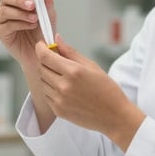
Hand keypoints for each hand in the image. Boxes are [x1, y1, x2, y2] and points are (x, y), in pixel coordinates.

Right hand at [0, 0, 56, 71]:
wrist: (41, 51)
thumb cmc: (42, 31)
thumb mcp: (49, 16)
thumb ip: (47, 5)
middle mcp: (7, 7)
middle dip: (19, 0)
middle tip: (32, 5)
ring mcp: (2, 20)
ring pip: (5, 11)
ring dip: (21, 13)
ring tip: (34, 19)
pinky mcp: (1, 32)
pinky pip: (7, 25)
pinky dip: (20, 24)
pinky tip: (30, 26)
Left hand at [36, 35, 144, 150]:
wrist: (113, 116)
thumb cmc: (106, 89)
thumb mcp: (91, 66)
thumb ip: (70, 52)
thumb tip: (57, 39)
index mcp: (73, 71)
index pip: (45, 56)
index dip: (40, 48)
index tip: (41, 45)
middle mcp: (63, 86)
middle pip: (41, 68)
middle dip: (45, 61)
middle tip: (56, 60)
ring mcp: (59, 100)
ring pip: (42, 81)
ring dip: (48, 75)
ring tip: (64, 77)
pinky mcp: (58, 111)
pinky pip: (46, 95)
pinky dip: (51, 89)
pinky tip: (65, 90)